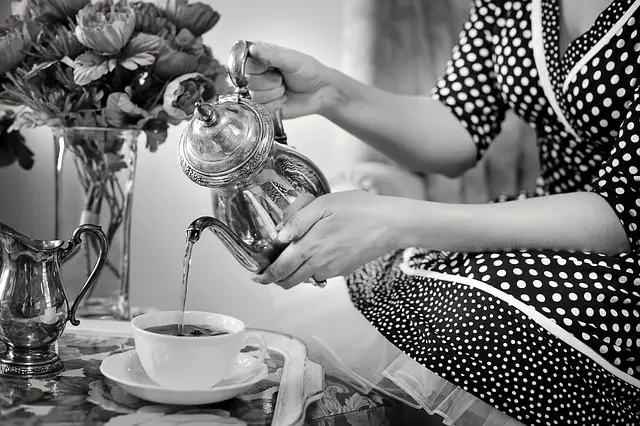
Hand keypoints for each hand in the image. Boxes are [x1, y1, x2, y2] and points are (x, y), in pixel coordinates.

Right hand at [245, 42, 341, 118]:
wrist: (321, 92)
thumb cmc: (309, 72)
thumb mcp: (292, 60)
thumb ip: (271, 55)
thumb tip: (252, 48)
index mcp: (260, 57)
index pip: (243, 62)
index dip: (258, 69)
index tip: (272, 68)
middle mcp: (257, 74)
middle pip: (249, 82)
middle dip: (270, 83)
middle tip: (282, 79)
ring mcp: (259, 91)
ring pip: (255, 96)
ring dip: (274, 94)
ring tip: (284, 89)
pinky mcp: (264, 106)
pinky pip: (260, 109)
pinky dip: (275, 105)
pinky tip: (283, 99)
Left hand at [251, 190, 404, 288]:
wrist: (391, 224)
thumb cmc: (360, 209)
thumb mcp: (324, 205)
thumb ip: (298, 221)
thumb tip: (279, 237)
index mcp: (310, 246)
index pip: (281, 268)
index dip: (266, 275)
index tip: (256, 277)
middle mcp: (320, 263)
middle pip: (291, 280)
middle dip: (276, 279)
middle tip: (268, 273)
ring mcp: (334, 269)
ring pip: (306, 278)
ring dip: (295, 273)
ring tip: (292, 259)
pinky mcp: (345, 270)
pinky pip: (322, 273)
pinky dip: (313, 269)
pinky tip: (317, 253)